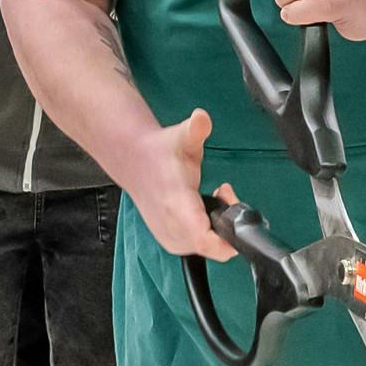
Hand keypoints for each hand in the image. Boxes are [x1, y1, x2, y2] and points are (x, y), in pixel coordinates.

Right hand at [122, 109, 232, 259]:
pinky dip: (209, 232)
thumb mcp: (181, 136)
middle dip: (228, 224)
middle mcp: (172, 227)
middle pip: (215, 247)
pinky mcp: (171, 242)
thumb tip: (201, 117)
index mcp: (176, 204)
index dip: (227, 239)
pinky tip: (204, 211)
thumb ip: (196, 129)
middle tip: (224, 193)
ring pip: (209, 249)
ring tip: (214, 199)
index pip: (204, 241)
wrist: (135, 163)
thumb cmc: (161, 151)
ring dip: (219, 228)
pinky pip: (200, 247)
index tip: (230, 208)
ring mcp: (170, 238)